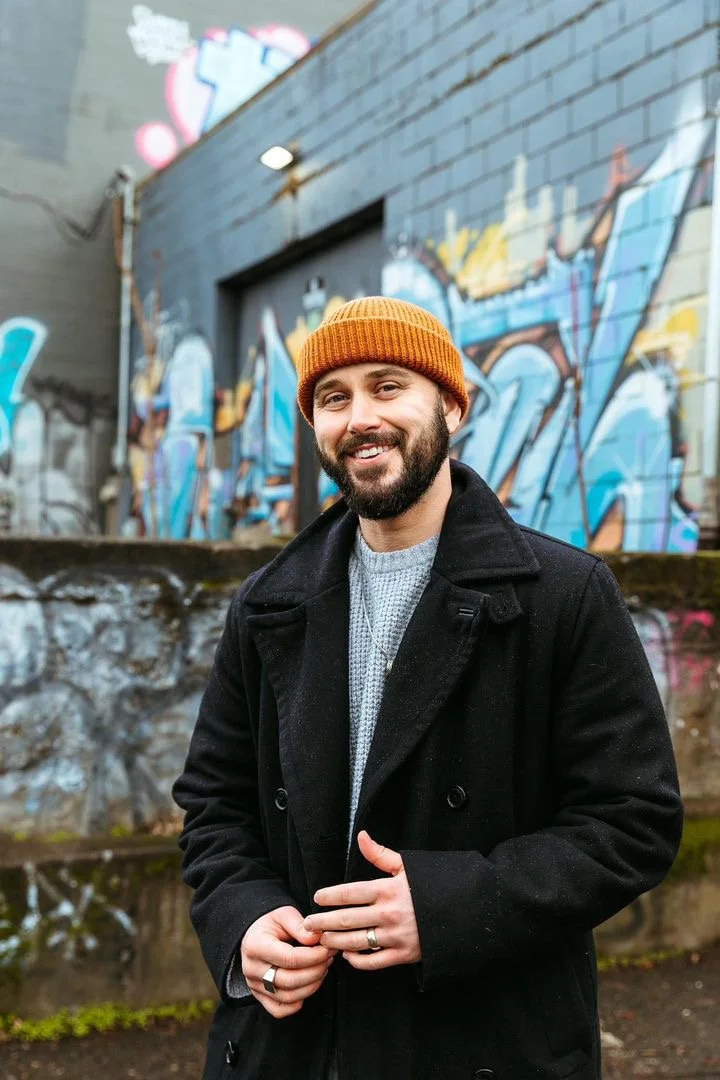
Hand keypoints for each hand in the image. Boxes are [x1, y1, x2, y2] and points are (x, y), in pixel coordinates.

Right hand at [241, 906, 334, 1018]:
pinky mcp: (260, 998)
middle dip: (316, 971)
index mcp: (255, 945)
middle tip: (329, 958)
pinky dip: (299, 1001)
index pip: (289, 958)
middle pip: (289, 981)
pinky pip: (280, 1010)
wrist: (255, 935)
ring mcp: (254, 986)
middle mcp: (251, 969)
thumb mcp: (284, 914)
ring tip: (323, 968)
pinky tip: (309, 984)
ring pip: (288, 997)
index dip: (313, 956)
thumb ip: (300, 926)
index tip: (328, 948)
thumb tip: (317, 939)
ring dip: (312, 985)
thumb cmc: (272, 924)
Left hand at [303, 831, 420, 970]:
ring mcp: (395, 936)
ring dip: (336, 941)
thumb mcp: (407, 866)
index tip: (317, 898)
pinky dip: (357, 961)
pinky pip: (374, 961)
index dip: (330, 896)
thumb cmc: (431, 885)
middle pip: (347, 919)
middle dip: (324, 922)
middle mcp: (388, 913)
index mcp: (387, 889)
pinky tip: (347, 956)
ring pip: (356, 941)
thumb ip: (380, 854)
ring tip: (321, 939)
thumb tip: (361, 836)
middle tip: (308, 924)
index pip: (350, 893)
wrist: (463, 911)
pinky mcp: (404, 955)